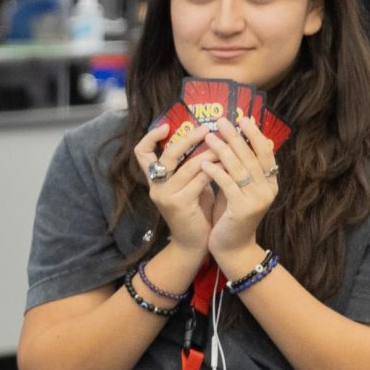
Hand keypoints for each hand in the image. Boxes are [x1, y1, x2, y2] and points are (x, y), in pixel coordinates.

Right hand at [132, 121, 218, 257]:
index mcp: (155, 180)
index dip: (150, 137)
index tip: (167, 125)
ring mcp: (165, 196)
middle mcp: (156, 186)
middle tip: (206, 128)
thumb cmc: (195, 212)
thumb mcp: (188, 185)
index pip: (141, 153)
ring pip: (187, 166)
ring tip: (224, 144)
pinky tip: (227, 163)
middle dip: (187, 139)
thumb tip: (206, 138)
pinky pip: (199, 180)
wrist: (193, 243)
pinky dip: (214, 169)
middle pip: (166, 155)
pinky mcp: (179, 204)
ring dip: (208, 153)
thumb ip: (190, 166)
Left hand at [198, 116, 277, 264]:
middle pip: (252, 156)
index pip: (266, 152)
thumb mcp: (237, 189)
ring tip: (210, 136)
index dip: (255, 135)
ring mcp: (257, 199)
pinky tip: (204, 162)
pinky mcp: (243, 209)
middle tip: (222, 121)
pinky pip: (228, 185)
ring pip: (240, 168)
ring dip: (224, 150)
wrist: (232, 248)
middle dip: (237, 137)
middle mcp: (268, 189)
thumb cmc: (231, 216)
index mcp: (270, 182)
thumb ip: (240, 169)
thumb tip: (235, 143)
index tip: (243, 118)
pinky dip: (216, 172)